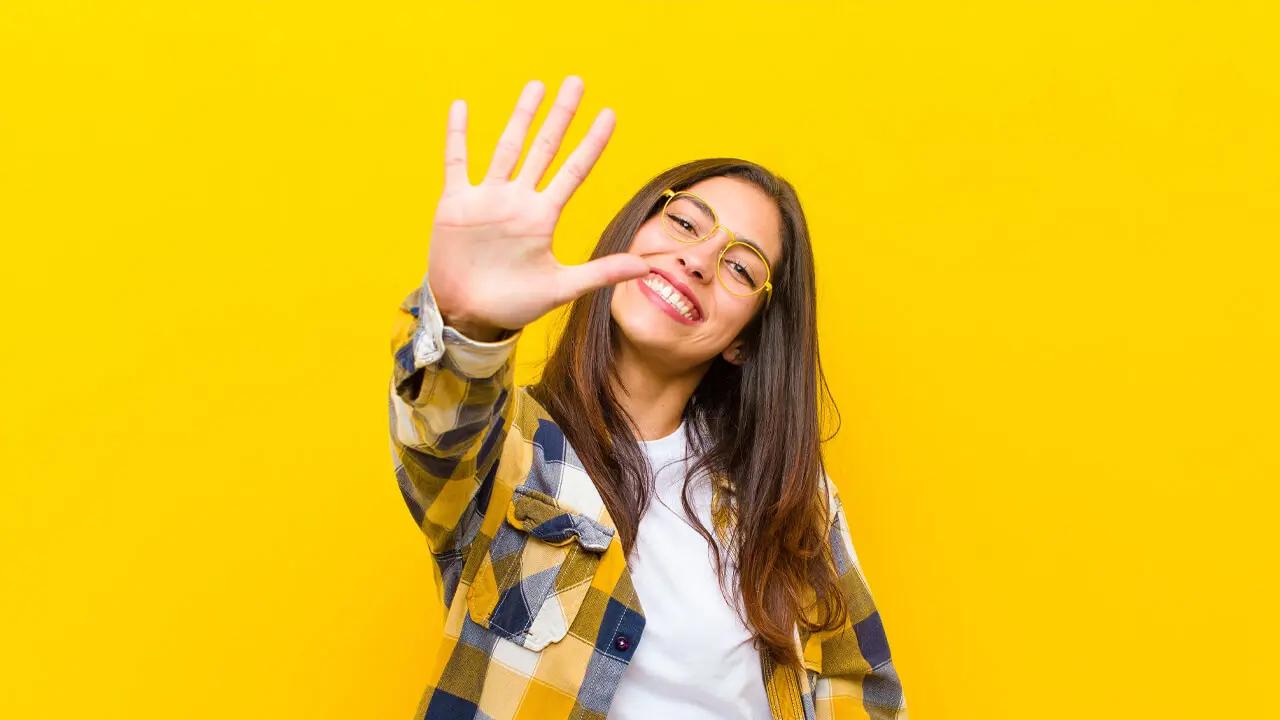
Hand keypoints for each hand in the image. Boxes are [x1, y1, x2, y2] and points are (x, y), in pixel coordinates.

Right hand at [425, 76, 650, 338]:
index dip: (591, 143)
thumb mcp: (561, 288)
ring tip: (536, 86)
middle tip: (576, 82)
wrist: (468, 315)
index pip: (574, 171)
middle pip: (544, 148)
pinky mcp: (456, 204)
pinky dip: (457, 135)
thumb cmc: (514, 304)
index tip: (609, 114)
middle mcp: (519, 200)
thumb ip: (601, 273)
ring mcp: (487, 199)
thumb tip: (647, 267)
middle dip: (560, 116)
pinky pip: (457, 162)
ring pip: (507, 147)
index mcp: (543, 217)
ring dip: (521, 117)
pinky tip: (461, 106)